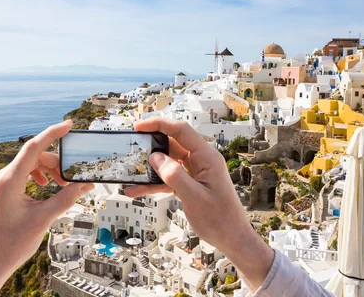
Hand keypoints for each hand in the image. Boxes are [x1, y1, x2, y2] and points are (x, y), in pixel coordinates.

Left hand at [0, 120, 93, 296]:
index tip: (68, 125)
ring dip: (48, 170)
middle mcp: (1, 178)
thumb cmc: (12, 244)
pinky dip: (38, 176)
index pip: (33, 147)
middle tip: (72, 178)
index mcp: (9, 181)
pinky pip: (22, 173)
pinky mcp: (1, 190)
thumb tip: (85, 185)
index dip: (52, 133)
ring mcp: (0, 183)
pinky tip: (46, 186)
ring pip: (29, 164)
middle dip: (56, 163)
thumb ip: (66, 198)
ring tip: (61, 185)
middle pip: (34, 157)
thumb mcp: (44, 219)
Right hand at [124, 118, 273, 291]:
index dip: (159, 125)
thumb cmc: (220, 219)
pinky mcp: (189, 183)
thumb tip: (155, 157)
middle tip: (131, 148)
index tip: (139, 127)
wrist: (232, 238)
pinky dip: (154, 182)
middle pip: (172, 144)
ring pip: (168, 161)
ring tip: (131, 172)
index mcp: (206, 157)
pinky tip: (137, 190)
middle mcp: (201, 160)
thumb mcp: (195, 197)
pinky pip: (168, 177)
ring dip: (149, 168)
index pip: (181, 131)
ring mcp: (195, 172)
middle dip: (151, 145)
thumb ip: (174, 176)